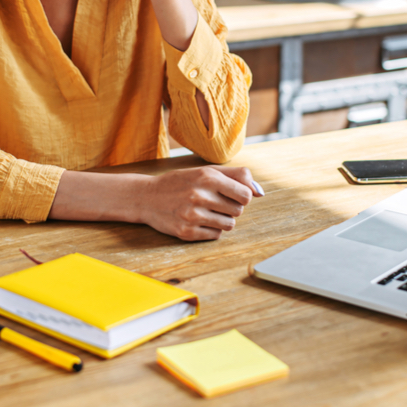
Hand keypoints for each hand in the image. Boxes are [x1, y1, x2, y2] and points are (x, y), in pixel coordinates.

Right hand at [135, 166, 263, 240]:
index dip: (242, 196)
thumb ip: (236, 176)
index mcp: (207, 177)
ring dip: (223, 220)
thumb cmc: (181, 182)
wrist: (146, 197)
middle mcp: (199, 196)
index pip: (245, 194)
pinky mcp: (186, 232)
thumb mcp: (205, 171)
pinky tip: (198, 220)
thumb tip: (260, 192)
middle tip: (215, 202)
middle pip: (238, 211)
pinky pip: (215, 236)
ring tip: (207, 211)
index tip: (232, 194)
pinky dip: (211, 230)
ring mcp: (192, 216)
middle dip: (231, 207)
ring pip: (229, 225)